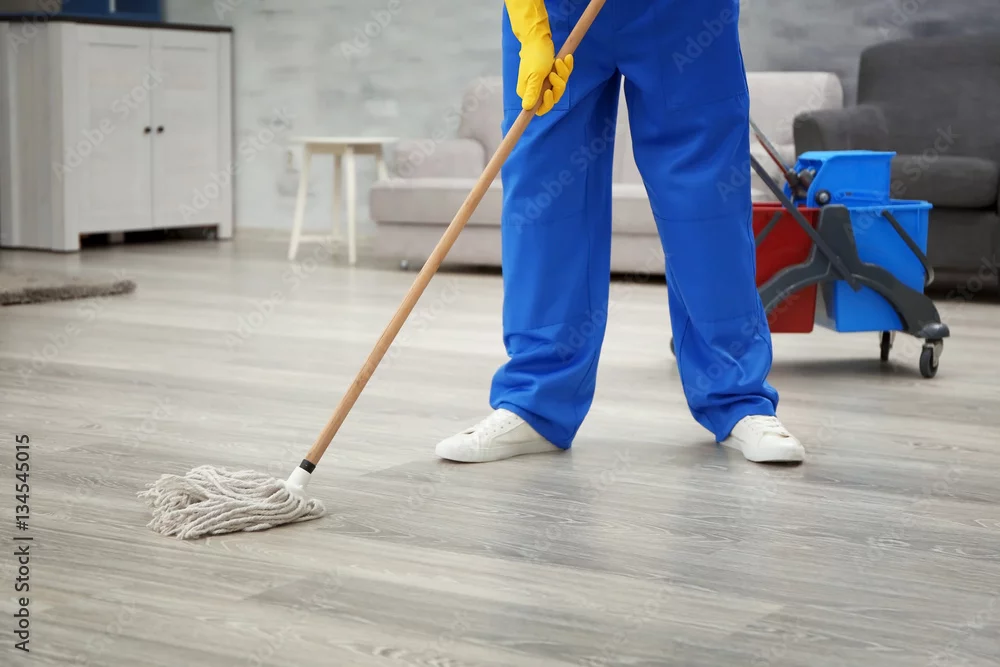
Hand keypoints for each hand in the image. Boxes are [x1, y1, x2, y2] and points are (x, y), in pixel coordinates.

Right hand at [506, 0, 573, 115]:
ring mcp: (545, 81)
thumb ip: (532, 93)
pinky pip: (563, 76)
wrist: (538, 38)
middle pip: (554, 97)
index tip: (550, 91)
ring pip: (560, 86)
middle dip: (558, 84)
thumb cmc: (535, 56)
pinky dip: (566, 67)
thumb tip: (526, 108)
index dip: (547, 103)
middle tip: (554, 72)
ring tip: (559, 61)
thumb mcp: (534, 76)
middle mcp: (536, 89)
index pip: (540, 108)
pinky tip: (567, 58)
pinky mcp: (552, 73)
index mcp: (528, 92)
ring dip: (563, 73)